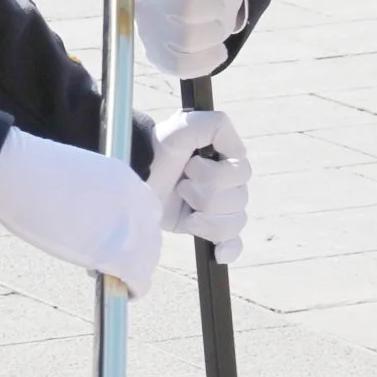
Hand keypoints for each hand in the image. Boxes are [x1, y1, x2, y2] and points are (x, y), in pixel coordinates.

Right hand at [0, 128, 160, 297]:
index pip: (145, 208)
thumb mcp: (74, 175)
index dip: (132, 227)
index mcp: (124, 177)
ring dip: (133, 270)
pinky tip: (123, 294)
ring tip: (111, 278)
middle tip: (108, 261)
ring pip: (148, 259)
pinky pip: (139, 279)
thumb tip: (81, 215)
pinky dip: (134, 289)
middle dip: (136, 251)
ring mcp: (130, 228)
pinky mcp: (119, 254)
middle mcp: (135, 201)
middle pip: (151, 236)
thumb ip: (89, 195)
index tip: (113, 236)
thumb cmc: (29, 171)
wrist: (20, 174)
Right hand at [135, 0, 247, 77]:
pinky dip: (208, 58)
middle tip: (215, 3)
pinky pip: (182, 67)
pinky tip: (215, 47)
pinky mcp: (156, 56)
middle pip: (187, 11)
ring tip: (214, 23)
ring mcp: (147, 30)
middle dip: (214, 7)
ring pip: (188, 41)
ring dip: (214, 33)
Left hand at [148, 110, 251, 263]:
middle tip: (181, 186)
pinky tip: (218, 252)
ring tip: (185, 208)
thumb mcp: (185, 125)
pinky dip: (229, 248)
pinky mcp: (204, 227)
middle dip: (205, 195)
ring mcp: (215, 208)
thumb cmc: (158, 147)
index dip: (216, 175)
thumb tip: (240, 152)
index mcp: (225, 160)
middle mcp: (225, 184)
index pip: (241, 175)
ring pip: (234, 223)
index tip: (190, 166)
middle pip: (238, 202)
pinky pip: (232, 243)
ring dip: (207, 218)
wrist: (135, 174)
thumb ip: (217, 125)